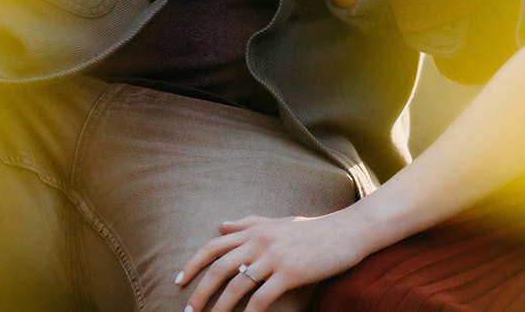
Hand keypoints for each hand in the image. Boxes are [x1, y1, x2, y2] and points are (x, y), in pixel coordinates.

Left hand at [176, 212, 371, 311]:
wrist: (345, 232)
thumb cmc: (312, 230)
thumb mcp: (277, 222)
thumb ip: (248, 223)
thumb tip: (220, 225)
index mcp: (254, 229)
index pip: (213, 245)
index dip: (193, 263)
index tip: (178, 281)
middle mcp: (259, 241)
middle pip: (219, 267)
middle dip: (200, 291)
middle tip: (188, 310)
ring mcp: (274, 257)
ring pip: (237, 284)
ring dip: (220, 307)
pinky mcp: (290, 273)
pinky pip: (262, 297)